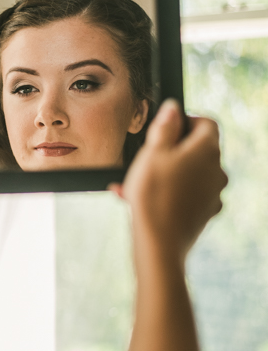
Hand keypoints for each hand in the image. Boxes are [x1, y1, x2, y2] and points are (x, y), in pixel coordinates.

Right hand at [109, 99, 227, 266]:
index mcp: (206, 150)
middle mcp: (217, 170)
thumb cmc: (154, 195)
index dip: (187, 120)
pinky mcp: (204, 212)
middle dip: (171, 150)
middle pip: (198, 150)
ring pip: (189, 174)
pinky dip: (167, 193)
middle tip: (145, 157)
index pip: (207, 123)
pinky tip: (139, 200)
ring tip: (133, 183)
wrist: (159, 241)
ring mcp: (213, 193)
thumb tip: (173, 108)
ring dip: (165, 173)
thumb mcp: (152, 152)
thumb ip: (165, 127)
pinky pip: (185, 195)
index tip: (167, 127)